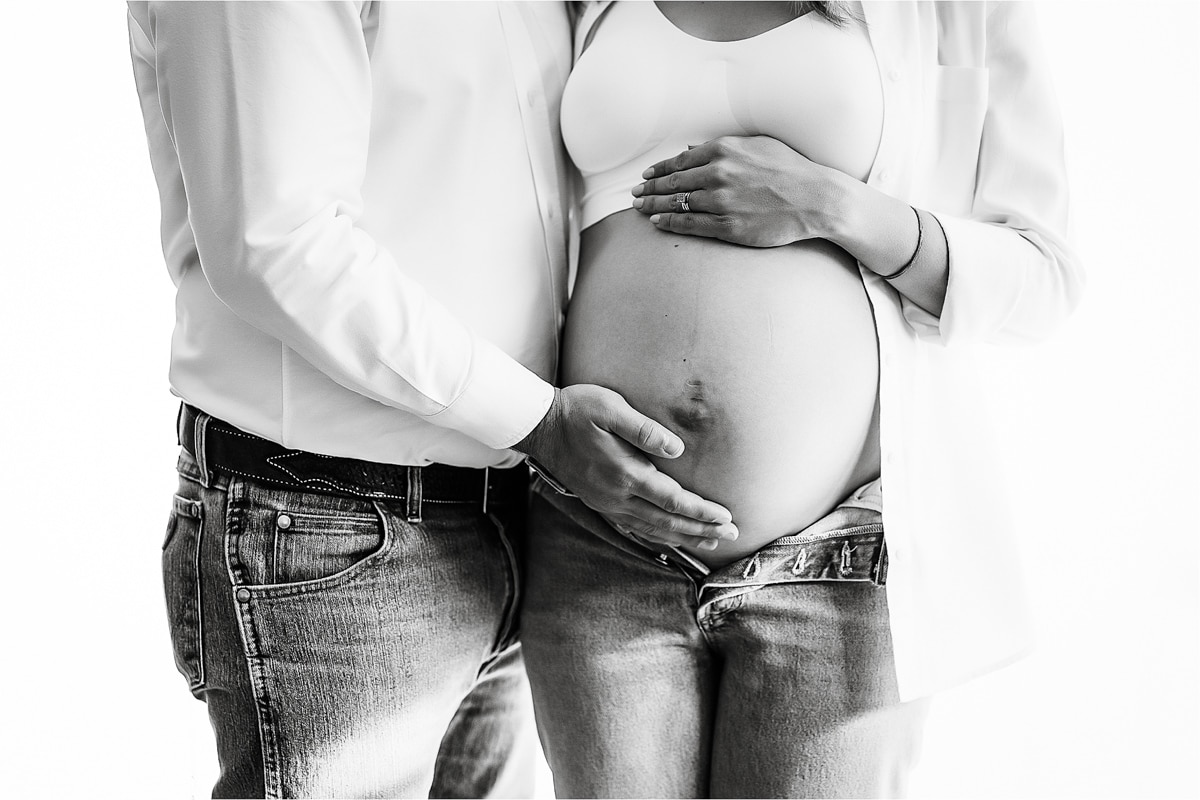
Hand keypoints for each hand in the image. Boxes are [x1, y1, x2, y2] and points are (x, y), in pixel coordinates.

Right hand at [514, 385, 737, 549]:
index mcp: (625, 473)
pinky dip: (658, 536)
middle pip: (667, 521)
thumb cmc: (577, 410)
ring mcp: (607, 503)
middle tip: (732, 534)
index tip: (726, 516)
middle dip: (701, 529)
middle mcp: (617, 496)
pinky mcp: (600, 503)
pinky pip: (635, 528)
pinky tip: (670, 537)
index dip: (702, 511)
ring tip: (710, 540)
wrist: (540, 426)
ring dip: (684, 536)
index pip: (673, 500)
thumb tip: (676, 449)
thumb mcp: (610, 408)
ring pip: (652, 529)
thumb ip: (644, 430)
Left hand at [631, 135, 849, 247]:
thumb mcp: (757, 145)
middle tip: (634, 195)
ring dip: (653, 206)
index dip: (658, 170)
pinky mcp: (728, 226)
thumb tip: (692, 149)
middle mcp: (718, 174)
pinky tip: (657, 222)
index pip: (680, 161)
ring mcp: (721, 202)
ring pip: (677, 203)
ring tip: (639, 209)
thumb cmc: (790, 169)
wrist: (815, 198)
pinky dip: (669, 222)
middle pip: (673, 183)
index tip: (646, 176)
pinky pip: (690, 224)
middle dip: (649, 189)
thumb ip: (723, 146)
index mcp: (724, 150)